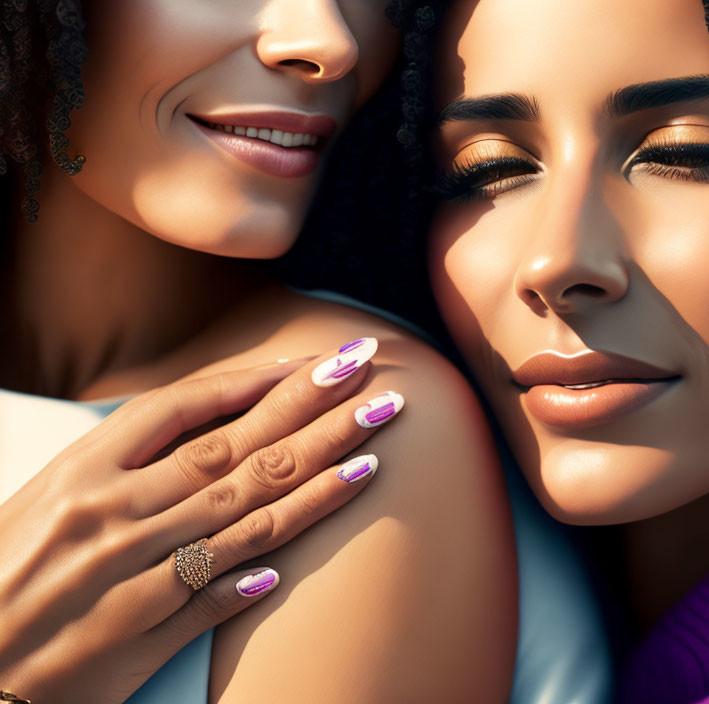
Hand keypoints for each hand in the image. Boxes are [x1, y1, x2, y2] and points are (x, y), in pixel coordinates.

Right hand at [0, 338, 401, 703]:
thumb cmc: (5, 570)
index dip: (251, 382)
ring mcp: (128, 575)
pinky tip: (314, 538)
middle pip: (231, 450)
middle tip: (366, 371)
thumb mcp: (49, 496)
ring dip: (315, 477)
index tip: (309, 362)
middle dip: (308, 408)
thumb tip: (214, 425)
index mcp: (81, 471)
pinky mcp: (137, 635)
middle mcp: (111, 514)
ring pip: (242, 514)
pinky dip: (261, 567)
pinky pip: (213, 594)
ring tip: (371, 444)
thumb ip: (124, 461)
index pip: (181, 408)